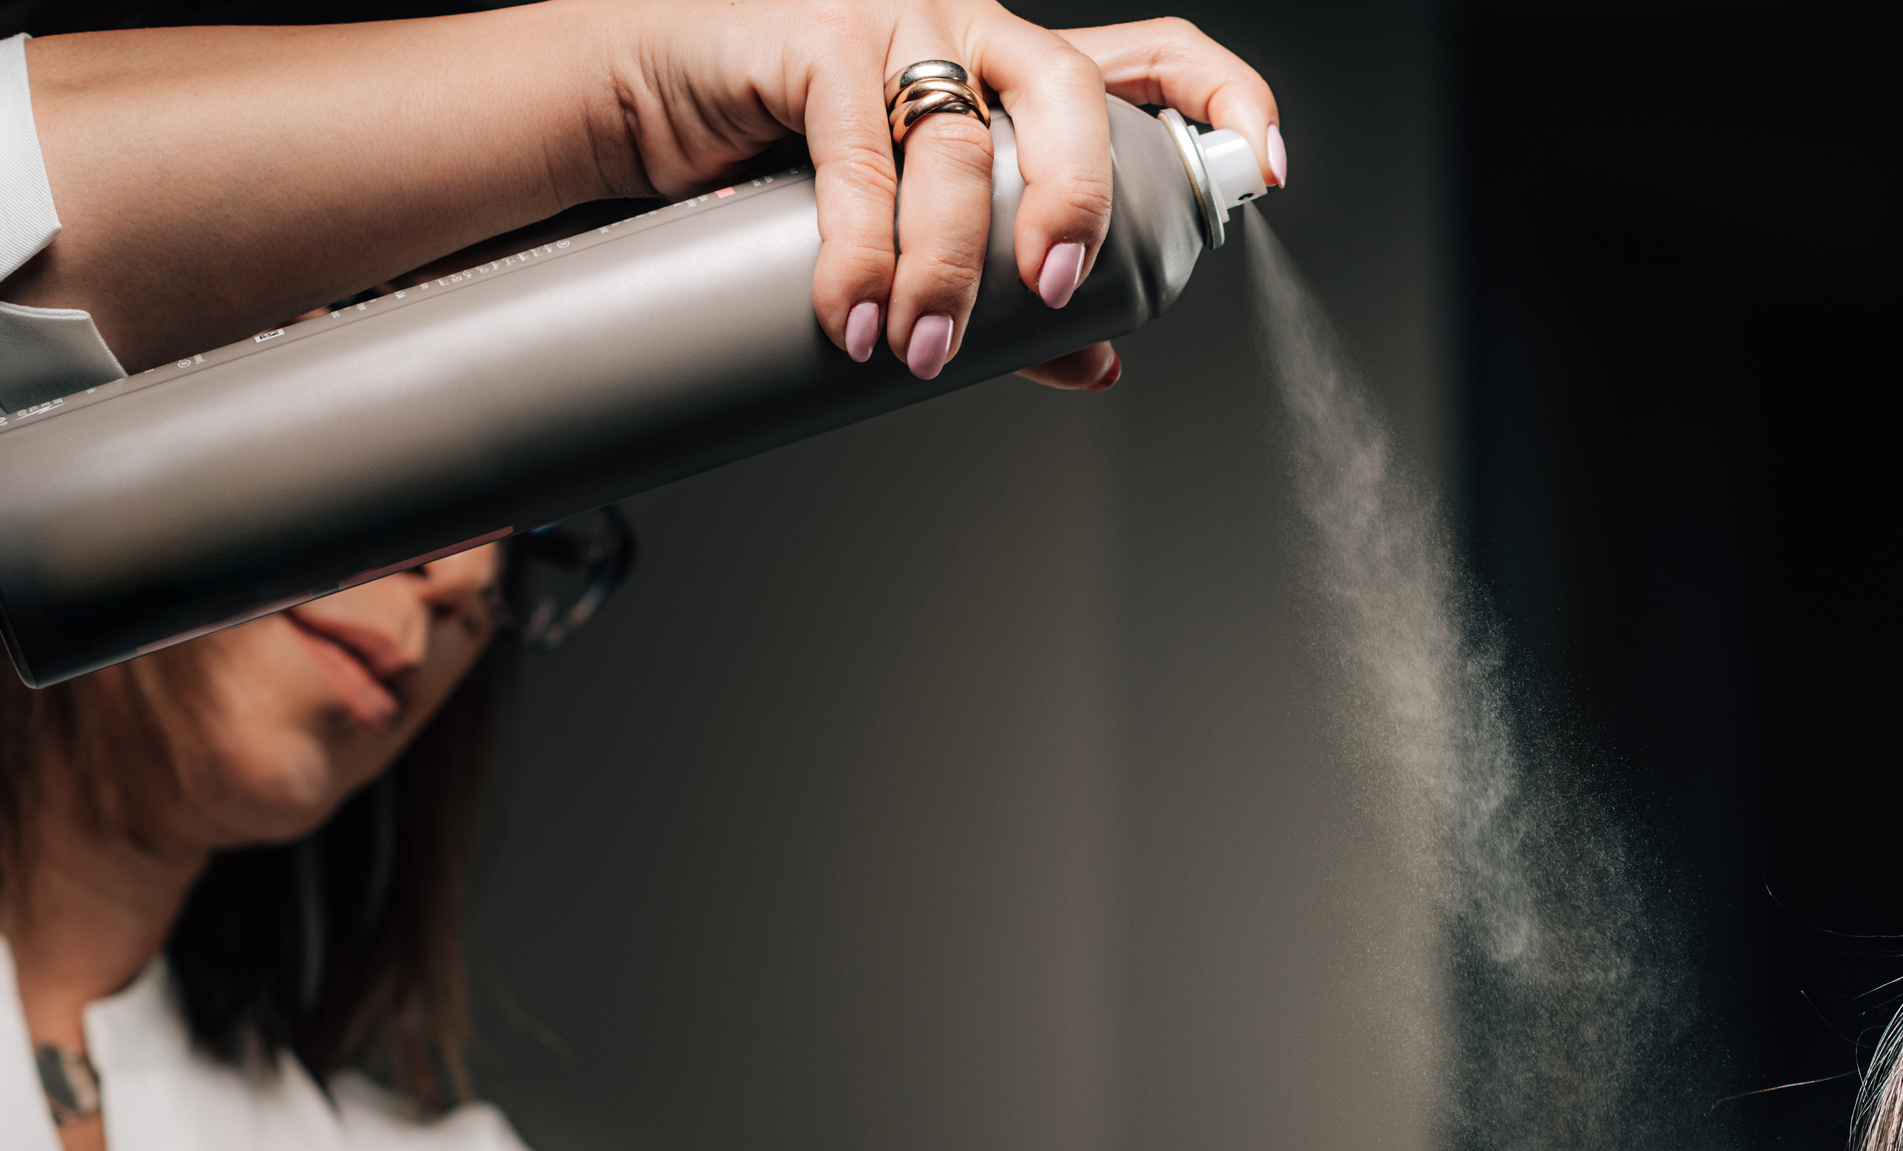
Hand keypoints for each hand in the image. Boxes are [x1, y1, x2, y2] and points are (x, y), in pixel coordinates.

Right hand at [590, 5, 1282, 384]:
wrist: (635, 115)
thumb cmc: (780, 172)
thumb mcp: (917, 241)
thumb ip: (1011, 297)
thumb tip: (1100, 364)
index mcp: (1015, 77)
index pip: (1151, 56)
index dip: (1223, 96)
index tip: (1266, 167)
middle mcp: (969, 33)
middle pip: (1071, 91)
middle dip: (1079, 199)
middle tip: (1058, 290)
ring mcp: (892, 25)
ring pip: (957, 146)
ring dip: (949, 266)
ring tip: (923, 352)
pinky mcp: (813, 40)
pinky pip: (859, 158)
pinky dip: (862, 254)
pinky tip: (858, 319)